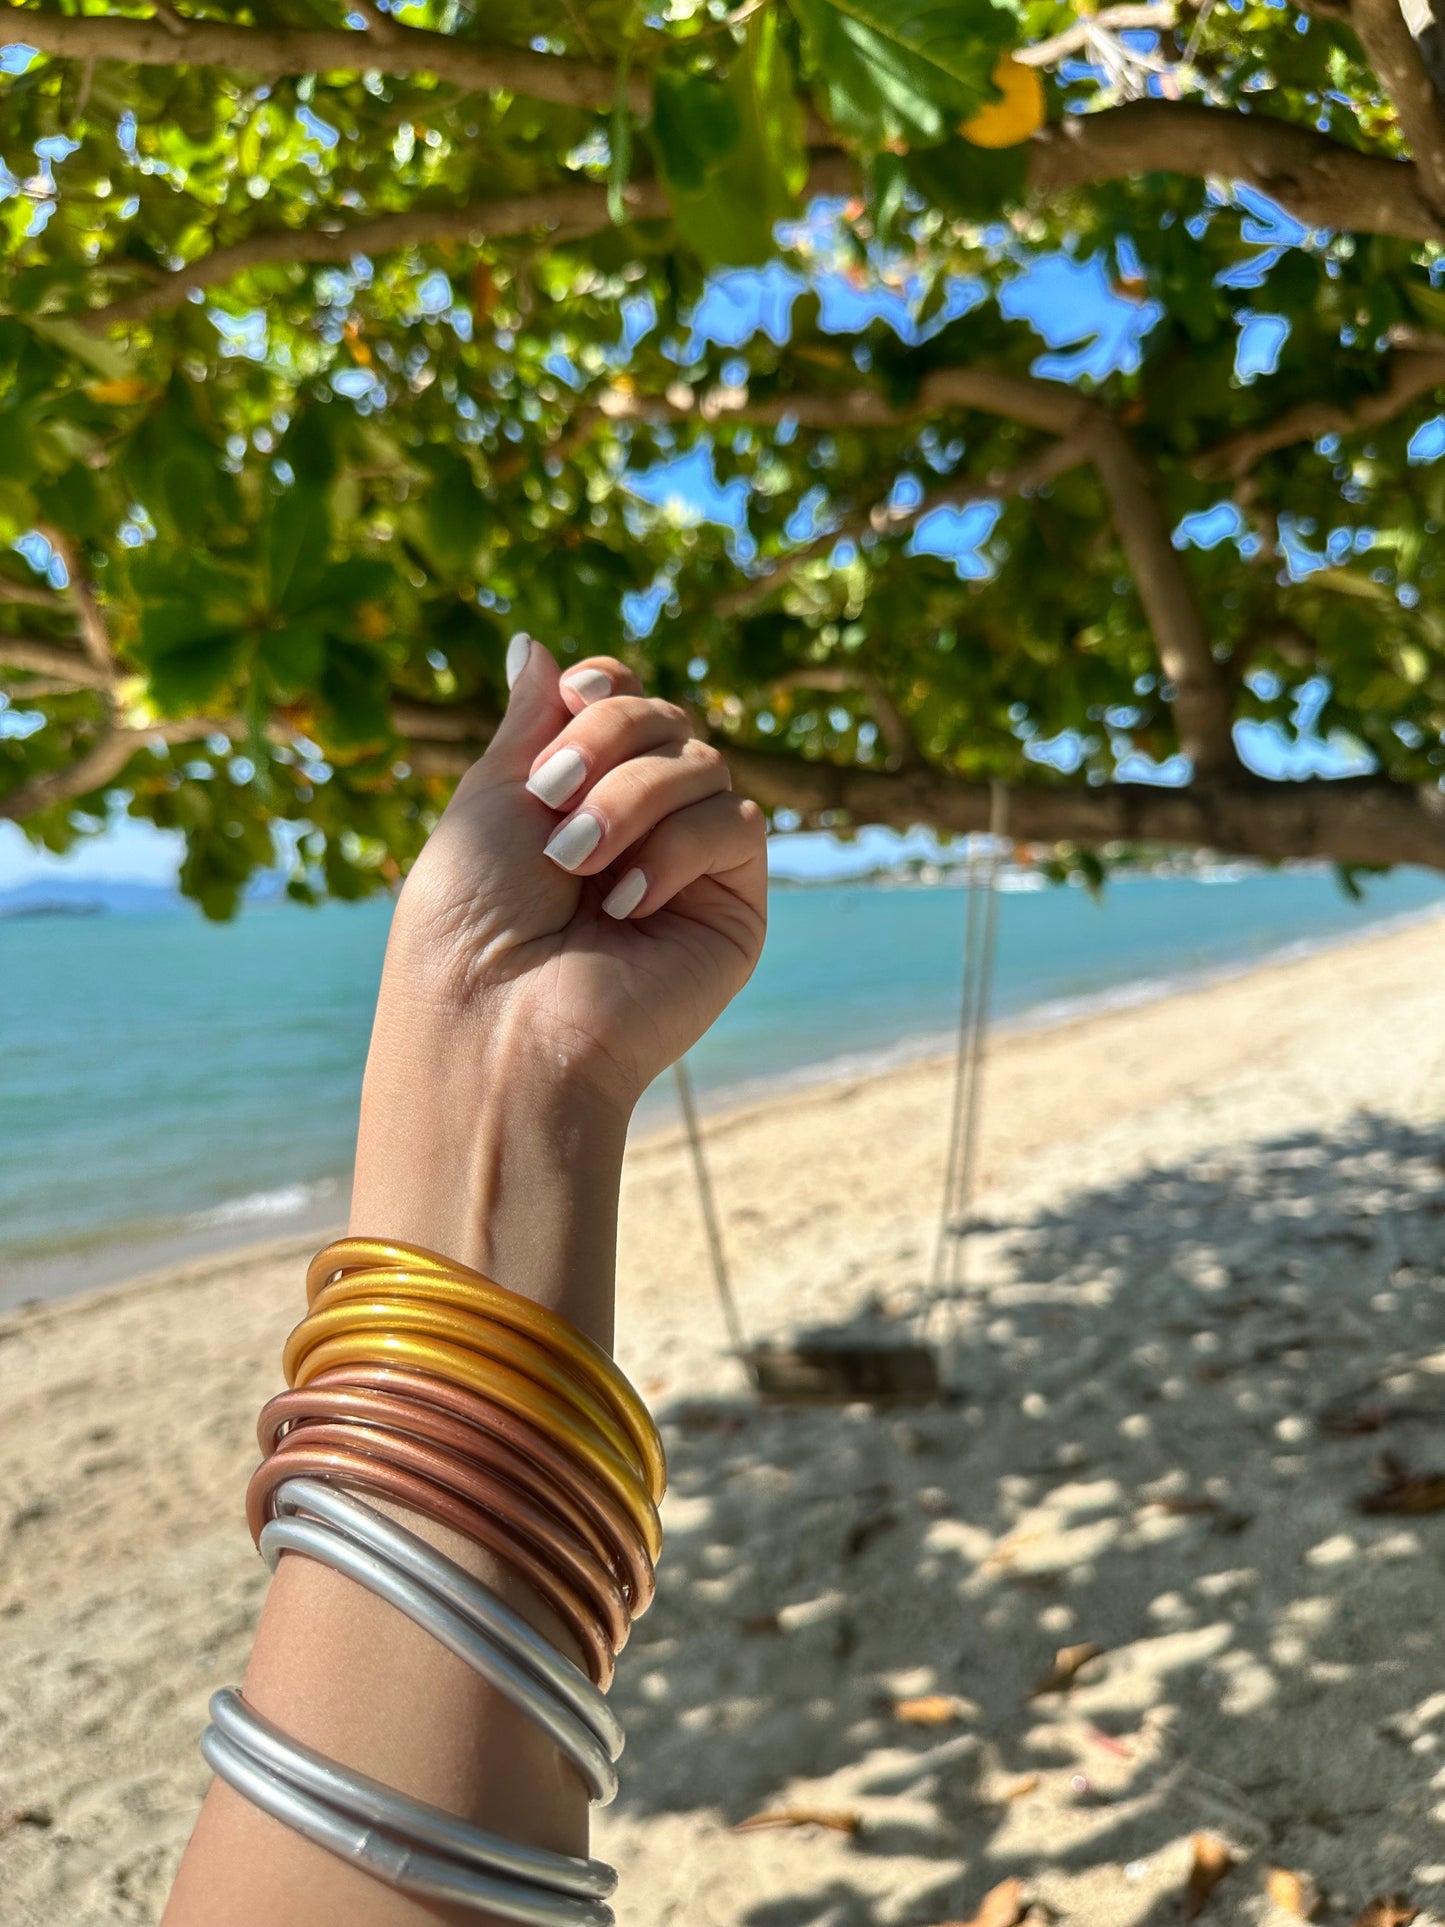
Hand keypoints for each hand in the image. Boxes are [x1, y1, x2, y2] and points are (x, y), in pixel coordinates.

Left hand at [389, 636, 766, 1117]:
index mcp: (576, 795)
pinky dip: (679, 848)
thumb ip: (528, 723)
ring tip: (578, 866)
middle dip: (608, 740)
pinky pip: (737, 823)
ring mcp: (689, 865)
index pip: (623, 699)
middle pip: (666, 717)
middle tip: (552, 800)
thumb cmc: (471, 922)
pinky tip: (627, 905)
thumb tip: (534, 642)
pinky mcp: (732, 907)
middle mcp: (638, 824)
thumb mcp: (489, 799)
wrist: (498, 1023)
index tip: (574, 698)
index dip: (607, 687)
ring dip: (632, 800)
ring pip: (703, 762)